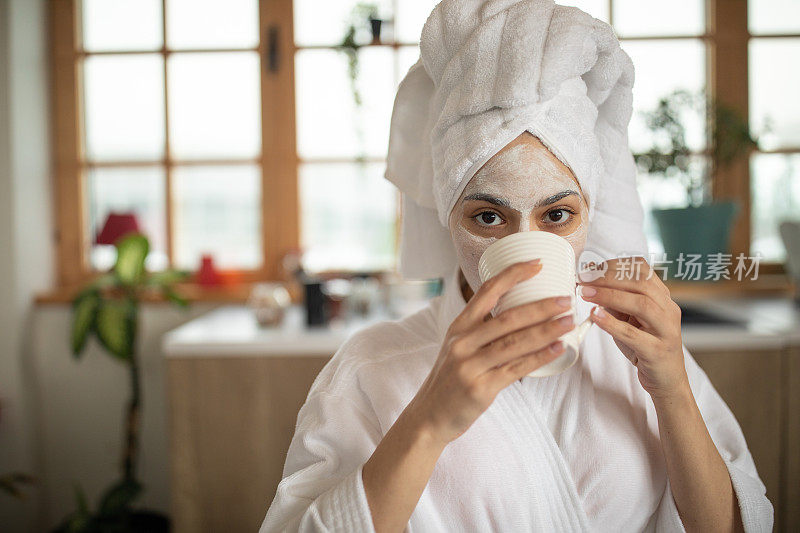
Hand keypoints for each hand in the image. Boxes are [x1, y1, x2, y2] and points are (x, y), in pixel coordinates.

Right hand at [407, 260, 575, 445]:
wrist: (429, 417)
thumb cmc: (450, 380)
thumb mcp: (458, 348)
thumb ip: (482, 331)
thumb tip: (522, 315)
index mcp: (459, 327)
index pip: (487, 291)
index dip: (513, 275)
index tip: (537, 265)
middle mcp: (462, 342)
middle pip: (507, 318)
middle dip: (540, 307)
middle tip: (565, 299)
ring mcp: (470, 365)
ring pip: (515, 342)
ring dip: (546, 330)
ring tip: (568, 322)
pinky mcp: (481, 388)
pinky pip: (516, 369)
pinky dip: (539, 357)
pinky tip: (557, 349)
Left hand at [578, 257, 689, 399]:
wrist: (666, 378)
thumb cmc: (644, 344)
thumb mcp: (628, 318)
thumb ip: (613, 300)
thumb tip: (589, 280)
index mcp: (662, 297)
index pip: (642, 269)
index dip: (614, 265)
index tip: (589, 268)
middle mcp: (668, 310)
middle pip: (641, 283)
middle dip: (608, 278)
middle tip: (583, 279)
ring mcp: (666, 331)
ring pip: (642, 305)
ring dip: (609, 295)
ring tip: (585, 293)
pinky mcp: (657, 351)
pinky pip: (634, 335)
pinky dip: (612, 323)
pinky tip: (595, 316)